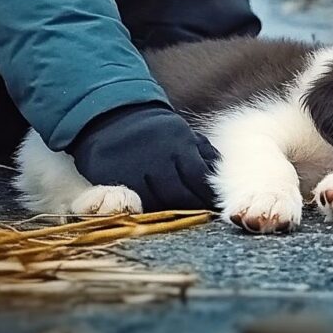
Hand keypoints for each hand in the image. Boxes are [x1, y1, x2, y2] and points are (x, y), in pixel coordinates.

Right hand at [68, 103, 219, 209]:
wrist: (114, 116)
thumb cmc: (158, 131)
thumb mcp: (184, 133)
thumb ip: (205, 154)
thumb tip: (221, 178)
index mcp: (177, 141)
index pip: (198, 176)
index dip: (208, 195)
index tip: (215, 205)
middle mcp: (154, 155)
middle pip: (178, 194)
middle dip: (193, 208)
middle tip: (201, 216)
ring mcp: (131, 168)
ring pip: (156, 203)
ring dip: (170, 211)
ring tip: (181, 215)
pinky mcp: (111, 178)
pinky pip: (132, 203)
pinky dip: (146, 209)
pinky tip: (156, 210)